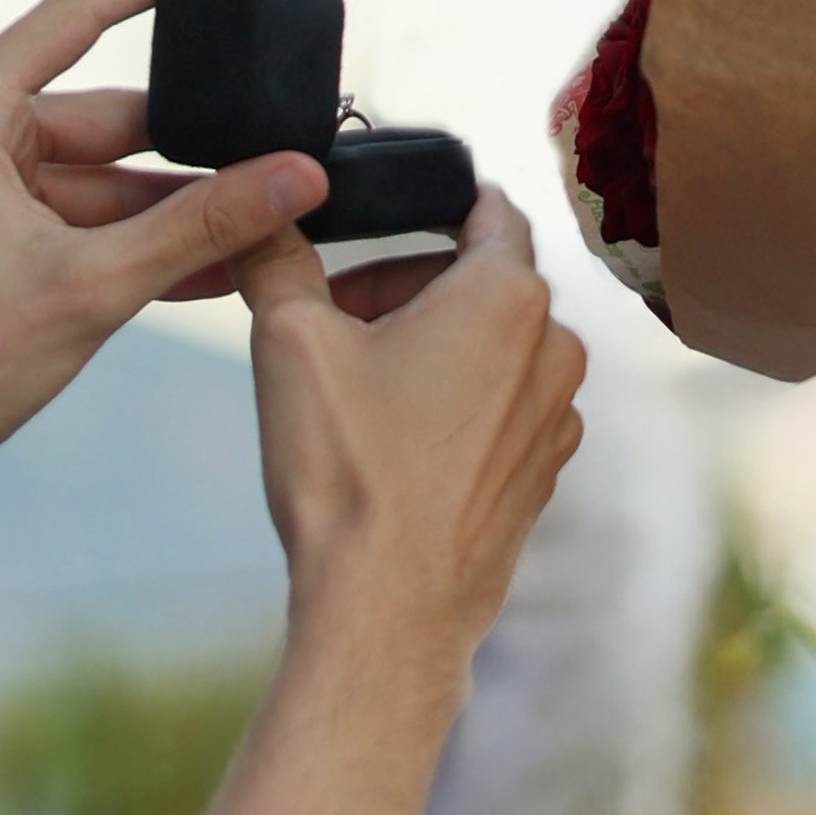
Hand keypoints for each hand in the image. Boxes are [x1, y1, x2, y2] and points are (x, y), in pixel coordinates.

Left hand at [0, 0, 331, 574]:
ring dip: (176, 203)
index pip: (81, 12)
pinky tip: (221, 261)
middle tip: (280, 147)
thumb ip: (205, 225)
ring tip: (267, 219)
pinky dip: (142, 236)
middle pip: (107, 112)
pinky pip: (82, 214)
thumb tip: (302, 174)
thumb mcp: (94, 288)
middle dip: (194, 142)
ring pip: (103, 172)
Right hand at [237, 185, 584, 687]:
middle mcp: (554, 348)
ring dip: (431, 345)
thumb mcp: (291, 341)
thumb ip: (278, 258)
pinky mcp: (542, 473)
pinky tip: (392, 441)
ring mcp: (557, 417)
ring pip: (494, 347)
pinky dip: (455, 403)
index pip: (489, 207)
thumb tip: (259, 214)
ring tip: (355, 383)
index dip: (434, 200)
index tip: (387, 212)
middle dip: (407, 285)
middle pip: (481, 281)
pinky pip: (503, 408)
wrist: (386, 613)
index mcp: (508, 295)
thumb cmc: (348, 473)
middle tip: (334, 313)